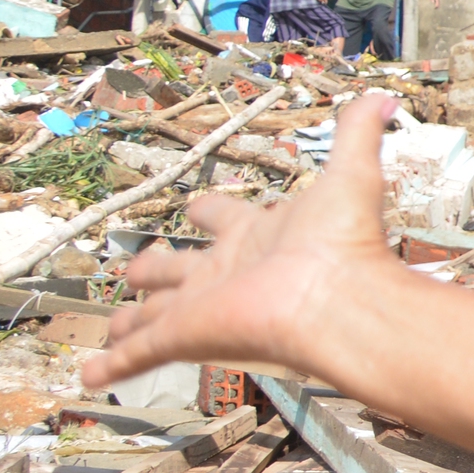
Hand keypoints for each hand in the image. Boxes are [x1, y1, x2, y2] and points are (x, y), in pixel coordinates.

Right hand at [85, 94, 403, 391]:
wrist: (339, 300)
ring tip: (115, 330)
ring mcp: (204, 308)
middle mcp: (228, 273)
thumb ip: (359, 133)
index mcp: (257, 235)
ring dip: (133, 324)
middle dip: (158, 271)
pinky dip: (111, 365)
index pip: (226, 219)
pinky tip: (89, 376)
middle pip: (180, 272)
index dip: (212, 211)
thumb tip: (384, 96)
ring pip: (155, 317)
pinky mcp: (185, 337)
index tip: (199, 207)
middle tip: (138, 272)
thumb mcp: (350, 175)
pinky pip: (139, 353)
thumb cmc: (346, 244)